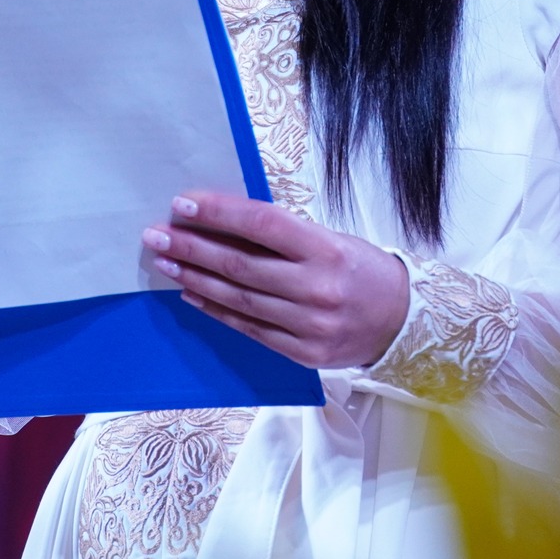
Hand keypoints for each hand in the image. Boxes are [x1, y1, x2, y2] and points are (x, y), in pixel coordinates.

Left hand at [142, 191, 410, 369]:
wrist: (402, 320)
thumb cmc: (361, 269)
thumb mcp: (332, 239)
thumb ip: (284, 235)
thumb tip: (223, 222)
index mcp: (327, 250)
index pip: (262, 224)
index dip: (219, 213)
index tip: (183, 204)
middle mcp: (317, 289)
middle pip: (240, 265)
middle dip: (192, 248)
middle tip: (157, 236)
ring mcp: (309, 325)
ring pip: (238, 299)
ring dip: (196, 279)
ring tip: (167, 263)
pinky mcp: (302, 353)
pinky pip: (249, 329)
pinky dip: (217, 310)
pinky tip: (192, 295)